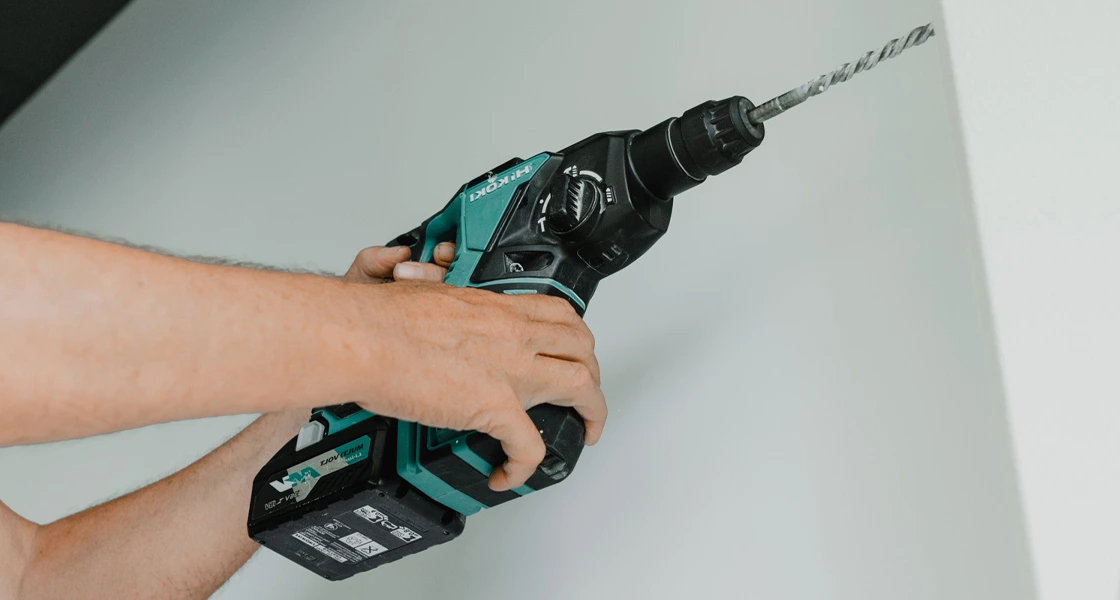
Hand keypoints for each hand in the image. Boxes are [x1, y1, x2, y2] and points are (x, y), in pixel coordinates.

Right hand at [343, 243, 605, 491]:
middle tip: (585, 393)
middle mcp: (514, 334)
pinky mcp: (495, 407)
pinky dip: (527, 465)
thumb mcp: (427, 294)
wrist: (359, 336)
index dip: (575, 336)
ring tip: (582, 430)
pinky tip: (510, 473)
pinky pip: (530, 445)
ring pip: (581, 387)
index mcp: (498, 307)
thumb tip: (441, 314)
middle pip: (582, 347)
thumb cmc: (379, 317)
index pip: (560, 314)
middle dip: (592, 372)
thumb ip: (447, 306)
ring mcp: (510, 370)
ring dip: (590, 412)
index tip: (572, 350)